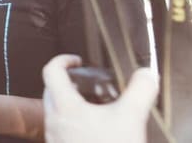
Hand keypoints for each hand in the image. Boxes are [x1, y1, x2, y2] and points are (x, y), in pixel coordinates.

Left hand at [42, 54, 156, 142]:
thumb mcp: (131, 118)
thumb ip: (139, 91)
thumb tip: (146, 74)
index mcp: (65, 106)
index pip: (51, 71)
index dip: (62, 60)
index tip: (77, 60)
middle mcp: (53, 121)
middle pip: (50, 90)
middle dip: (67, 83)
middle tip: (88, 84)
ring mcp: (54, 138)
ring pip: (55, 111)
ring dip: (70, 104)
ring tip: (95, 108)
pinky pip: (60, 130)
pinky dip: (72, 123)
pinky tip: (94, 131)